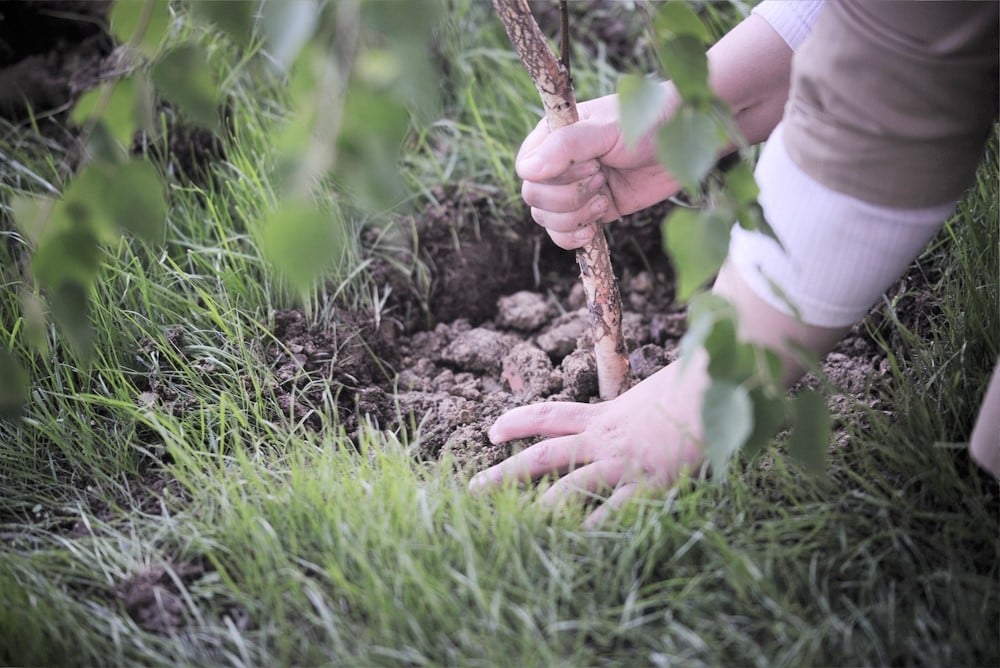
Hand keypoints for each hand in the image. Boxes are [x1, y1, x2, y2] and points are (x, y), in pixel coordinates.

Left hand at [469, 354, 708, 526]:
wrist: (715, 387)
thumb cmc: (690, 385)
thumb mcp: (652, 392)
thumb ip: (636, 406)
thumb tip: (640, 406)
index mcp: (603, 415)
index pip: (549, 414)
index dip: (518, 421)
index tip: (492, 431)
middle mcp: (603, 439)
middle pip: (542, 455)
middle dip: (505, 474)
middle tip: (472, 493)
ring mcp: (622, 463)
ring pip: (567, 487)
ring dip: (537, 508)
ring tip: (510, 527)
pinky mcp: (647, 485)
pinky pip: (612, 512)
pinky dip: (591, 529)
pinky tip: (572, 545)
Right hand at [517, 90, 681, 249]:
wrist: (682, 146)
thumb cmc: (645, 123)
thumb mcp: (606, 129)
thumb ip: (565, 146)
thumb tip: (527, 171)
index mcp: (553, 137)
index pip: (526, 169)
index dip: (553, 177)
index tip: (591, 165)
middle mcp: (557, 165)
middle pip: (534, 197)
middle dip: (568, 197)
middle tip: (602, 179)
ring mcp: (572, 190)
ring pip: (546, 219)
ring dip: (575, 216)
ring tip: (605, 199)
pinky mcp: (588, 212)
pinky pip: (562, 235)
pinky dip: (573, 237)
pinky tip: (593, 229)